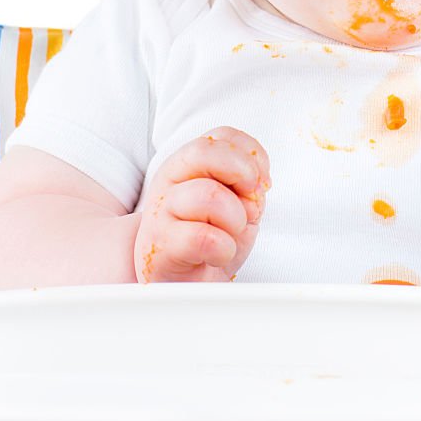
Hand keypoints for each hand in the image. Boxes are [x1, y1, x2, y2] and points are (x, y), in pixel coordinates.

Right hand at [133, 126, 271, 282]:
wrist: (184, 284)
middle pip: (205, 151)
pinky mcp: (159, 245)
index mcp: (188, 164)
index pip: (222, 135)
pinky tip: (218, 254)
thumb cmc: (210, 240)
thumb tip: (259, 181)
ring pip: (209, 195)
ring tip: (230, 234)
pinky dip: (224, 248)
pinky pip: (203, 237)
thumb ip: (247, 183)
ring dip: (236, 219)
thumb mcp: (236, 202)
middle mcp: (169, 180)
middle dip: (242, 173)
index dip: (252, 155)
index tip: (261, 182)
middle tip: (251, 201)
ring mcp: (160, 211)